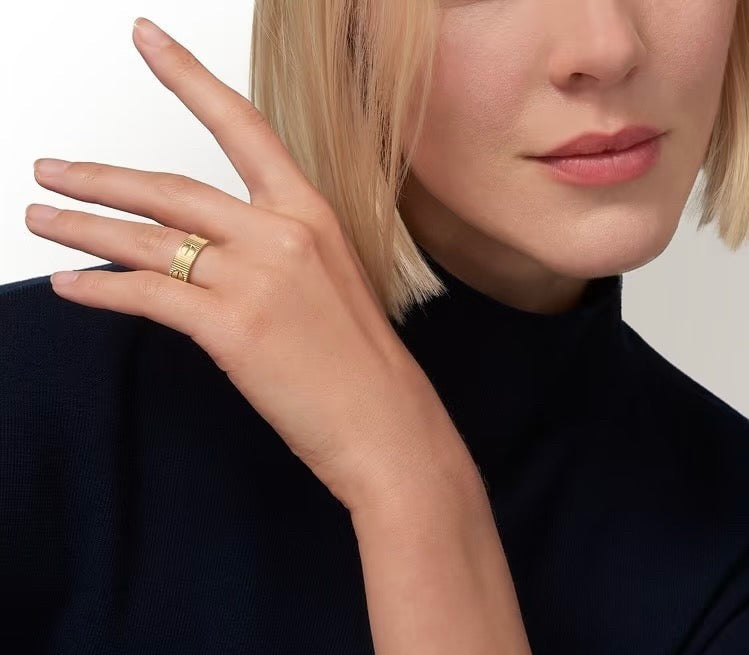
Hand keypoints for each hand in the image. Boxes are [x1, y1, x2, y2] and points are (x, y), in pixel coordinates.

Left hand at [25, 17, 470, 512]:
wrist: (387, 423)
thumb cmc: (363, 363)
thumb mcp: (327, 284)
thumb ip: (272, 255)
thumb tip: (209, 254)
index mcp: (311, 213)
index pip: (242, 126)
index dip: (189, 79)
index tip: (147, 41)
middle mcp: (281, 233)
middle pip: (170, 187)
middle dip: (100, 177)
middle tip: (50, 171)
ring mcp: (256, 278)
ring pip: (149, 240)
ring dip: (84, 228)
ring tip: (42, 219)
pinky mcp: (232, 328)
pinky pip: (147, 296)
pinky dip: (100, 291)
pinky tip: (70, 288)